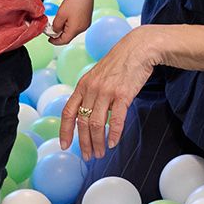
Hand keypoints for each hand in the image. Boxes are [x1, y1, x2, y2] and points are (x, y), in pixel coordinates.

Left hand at [48, 0, 92, 45]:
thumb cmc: (73, 2)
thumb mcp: (60, 15)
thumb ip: (56, 26)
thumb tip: (56, 31)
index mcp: (75, 29)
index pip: (64, 40)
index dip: (55, 41)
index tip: (49, 39)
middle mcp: (83, 28)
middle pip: (69, 36)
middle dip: (60, 35)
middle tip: (52, 30)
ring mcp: (86, 24)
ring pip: (73, 31)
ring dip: (65, 30)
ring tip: (59, 22)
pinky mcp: (87, 20)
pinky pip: (77, 26)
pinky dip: (71, 26)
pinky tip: (67, 18)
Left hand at [58, 29, 155, 155]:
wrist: (139, 48)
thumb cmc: (120, 62)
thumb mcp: (98, 74)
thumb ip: (91, 91)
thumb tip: (87, 112)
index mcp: (83, 84)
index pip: (68, 112)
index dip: (65, 131)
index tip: (65, 145)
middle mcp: (92, 89)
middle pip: (83, 122)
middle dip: (84, 142)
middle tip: (88, 156)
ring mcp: (107, 92)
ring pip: (97, 124)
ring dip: (97, 142)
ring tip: (101, 152)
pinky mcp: (123, 94)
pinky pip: (117, 119)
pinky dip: (114, 134)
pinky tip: (114, 143)